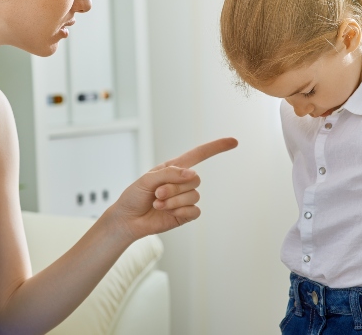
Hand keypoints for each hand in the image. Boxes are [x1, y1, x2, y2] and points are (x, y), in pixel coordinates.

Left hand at [107, 137, 237, 241]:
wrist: (127, 220)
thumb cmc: (134, 196)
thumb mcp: (147, 179)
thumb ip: (170, 173)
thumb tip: (192, 174)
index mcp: (174, 168)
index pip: (199, 155)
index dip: (216, 147)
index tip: (233, 142)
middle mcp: (182, 182)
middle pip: (195, 179)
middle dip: (174, 187)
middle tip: (157, 193)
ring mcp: (184, 199)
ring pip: (194, 195)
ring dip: (174, 201)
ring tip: (158, 203)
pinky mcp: (184, 214)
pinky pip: (194, 211)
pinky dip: (181, 211)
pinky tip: (167, 213)